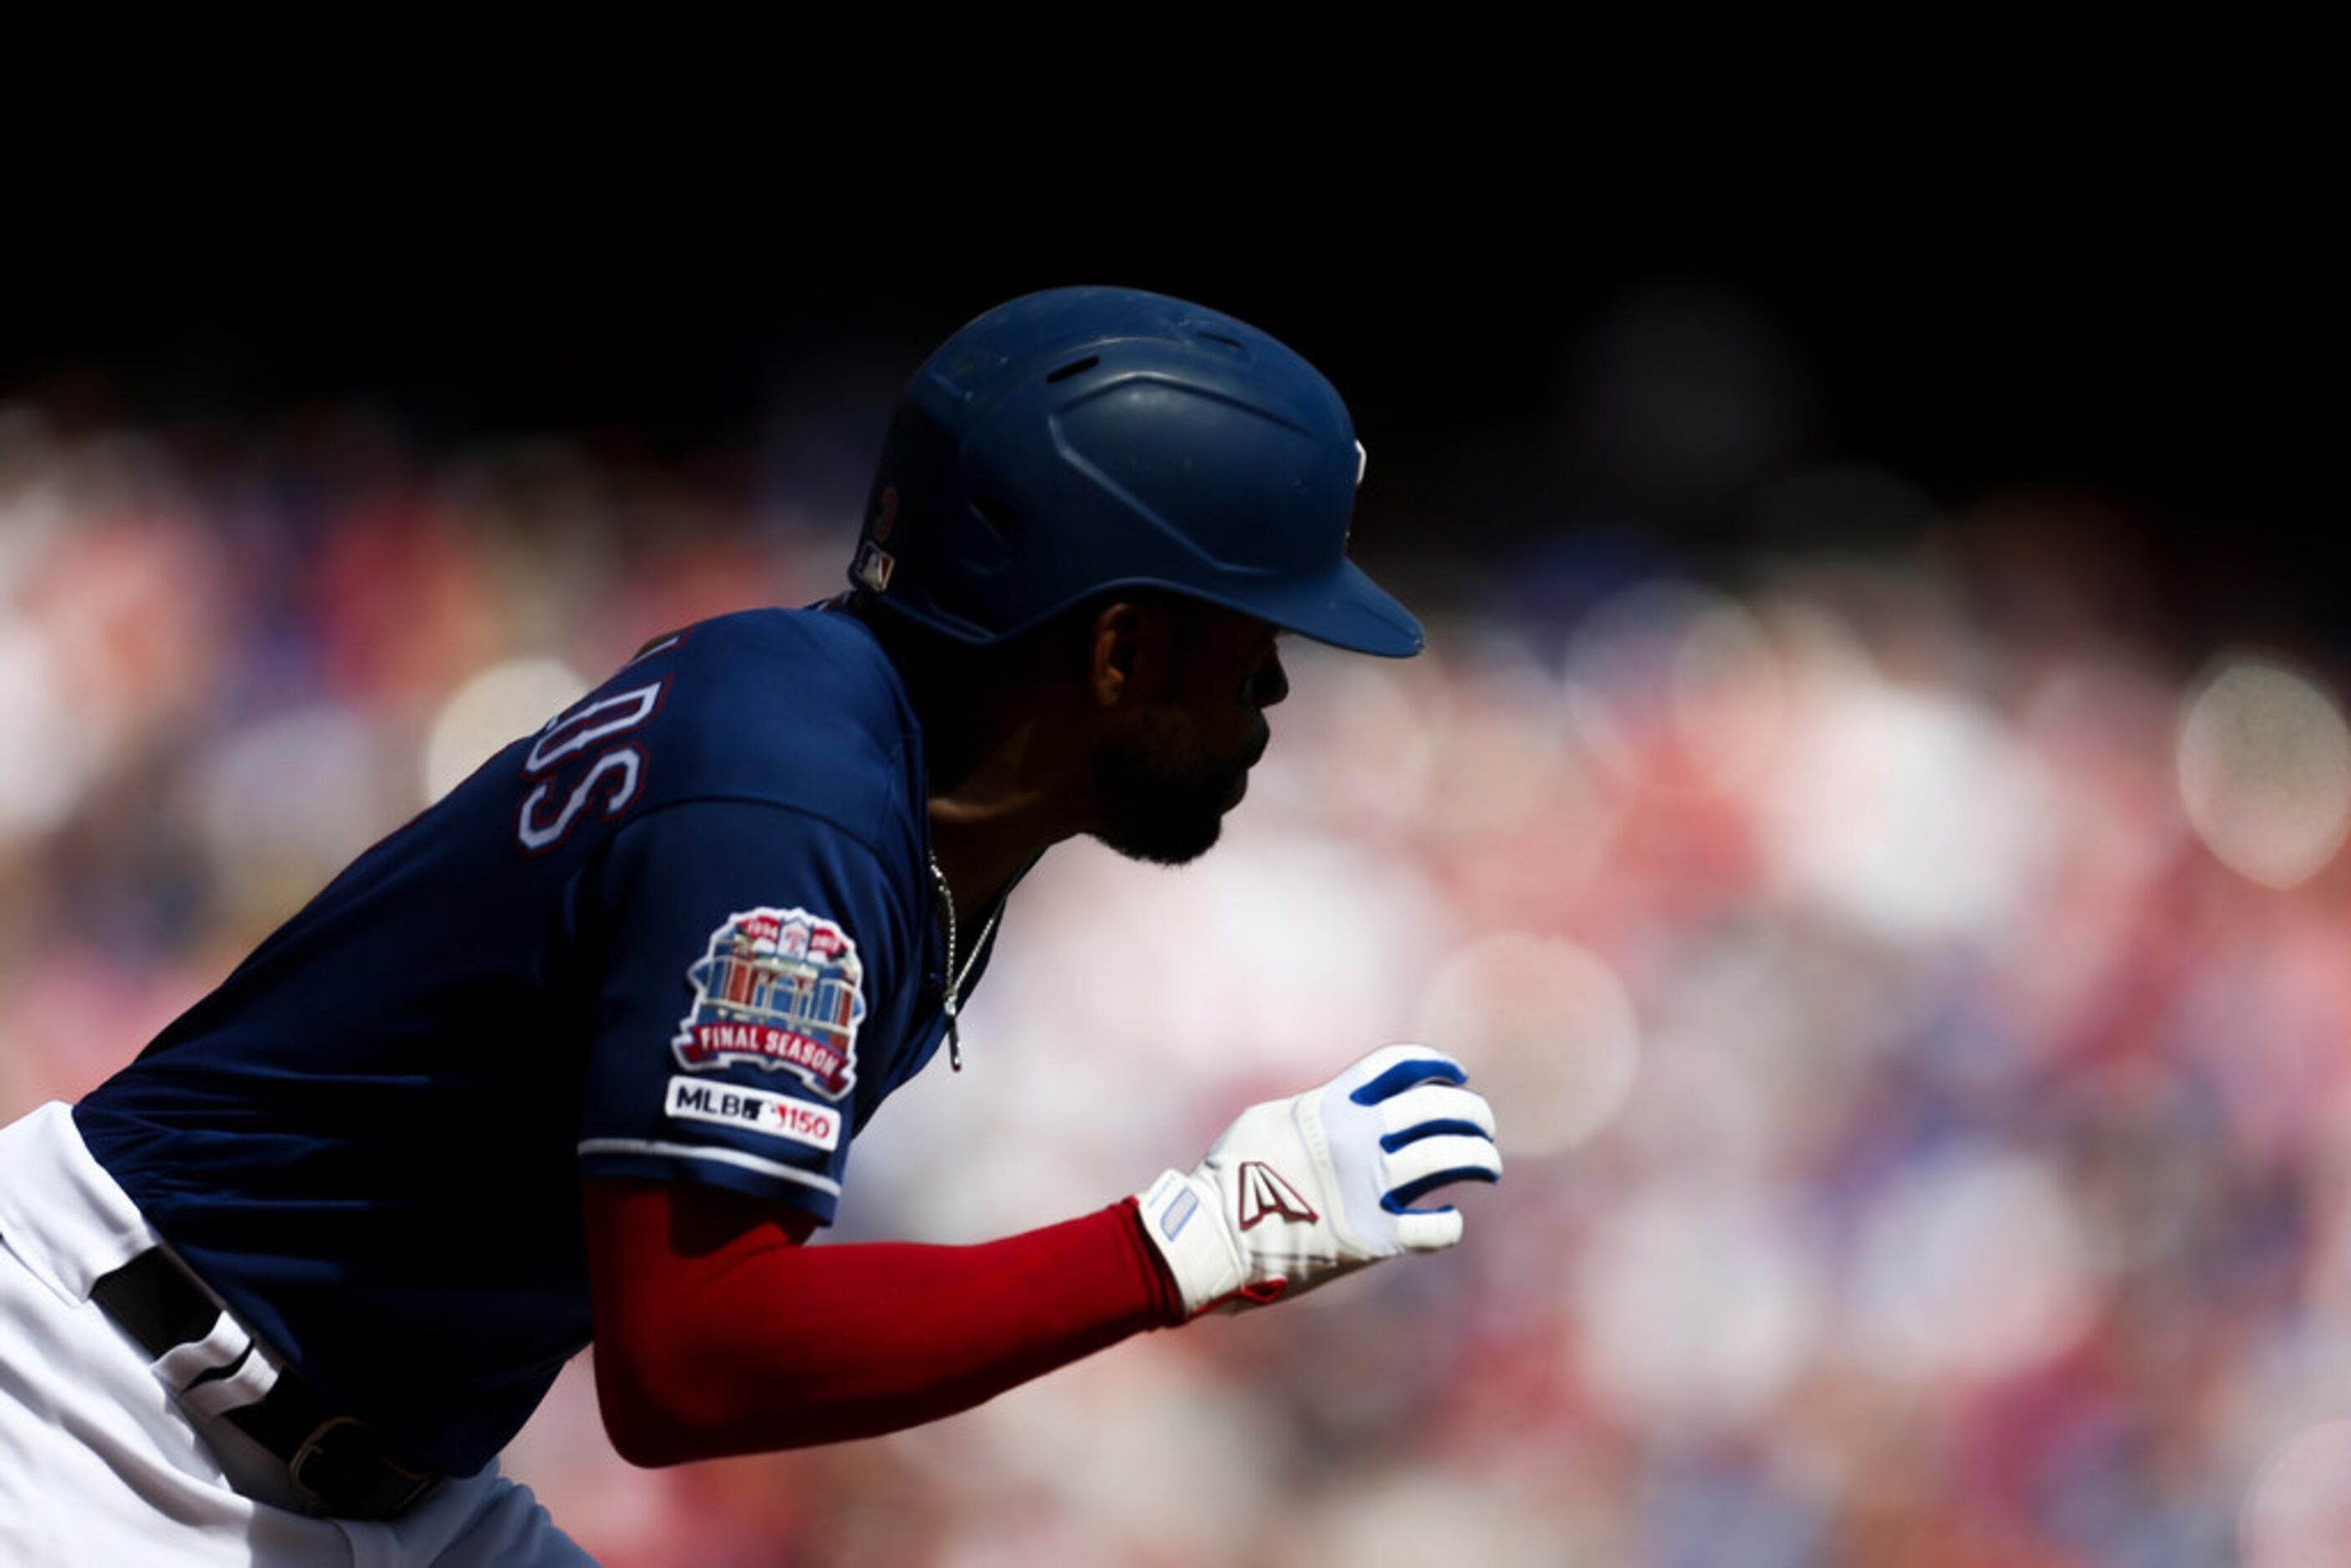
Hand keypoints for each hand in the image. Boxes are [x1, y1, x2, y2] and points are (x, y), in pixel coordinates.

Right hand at [1134, 1045, 1501, 1315]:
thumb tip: (1341, 1107)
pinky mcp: (1373, 1239)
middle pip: (1438, 1110)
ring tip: (1488, 1167)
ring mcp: (1369, 1188)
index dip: (1435, 1066)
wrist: (1212, 1236)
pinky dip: (1450, 1223)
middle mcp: (1358, 1140)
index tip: (1456, 1075)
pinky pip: (1435, 1228)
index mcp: (1331, 1106)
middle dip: (1472, 1113)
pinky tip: (1448, 1219)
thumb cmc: (1229, 1178)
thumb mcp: (1266, 1120)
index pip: (1398, 1066)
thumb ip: (1314, 1109)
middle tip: (1482, 1126)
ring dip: (1480, 1159)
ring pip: (1450, 1159)